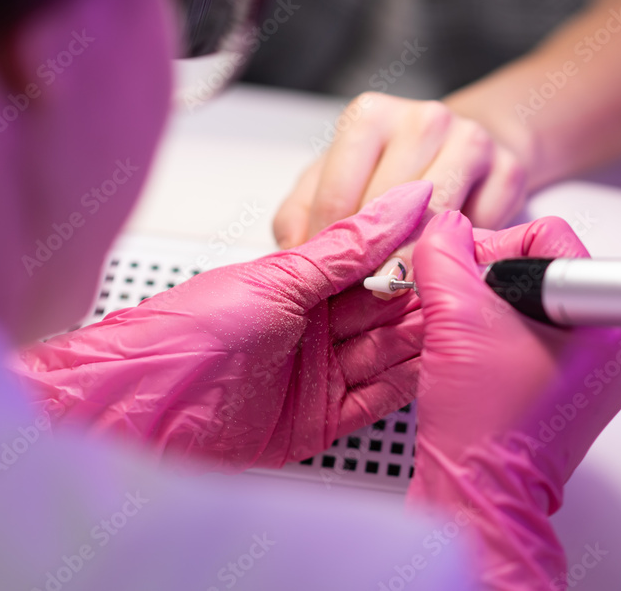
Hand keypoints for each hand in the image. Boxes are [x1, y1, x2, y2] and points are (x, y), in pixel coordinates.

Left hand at [14, 182, 432, 471]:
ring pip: (386, 356)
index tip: (460, 247)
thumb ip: (349, 245)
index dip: (416, 258)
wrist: (143, 409)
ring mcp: (315, 376)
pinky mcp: (318, 421)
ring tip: (468, 327)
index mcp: (296, 286)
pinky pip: (375, 400)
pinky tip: (436, 370)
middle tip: (476, 291)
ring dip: (423, 342)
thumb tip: (404, 200)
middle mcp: (309, 329)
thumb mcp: (278, 279)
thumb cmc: (187, 334)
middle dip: (426, 303)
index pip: (372, 268)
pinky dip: (405, 386)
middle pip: (384, 314)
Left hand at [273, 93, 529, 291]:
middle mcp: (423, 119)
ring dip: (414, 265)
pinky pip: (481, 229)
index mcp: (369, 116)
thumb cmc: (385, 169)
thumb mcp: (329, 181)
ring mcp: (472, 141)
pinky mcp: (511, 170)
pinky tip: (438, 274)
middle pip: (391, 209)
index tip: (320, 290)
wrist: (460, 146)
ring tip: (392, 296)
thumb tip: (293, 258)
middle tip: (355, 304)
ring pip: (437, 220)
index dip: (328, 251)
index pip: (339, 196)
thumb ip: (301, 215)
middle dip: (370, 262)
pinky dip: (459, 257)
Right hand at [407, 212, 620, 589]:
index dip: (496, 246)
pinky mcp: (573, 396)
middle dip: (492, 283)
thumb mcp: (453, 318)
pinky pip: (539, 344)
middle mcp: (609, 348)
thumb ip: (444, 254)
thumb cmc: (482, 425)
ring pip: (538, 310)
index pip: (550, 238)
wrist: (479, 489)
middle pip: (544, 274)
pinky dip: (503, 342)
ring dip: (494, 313)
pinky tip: (477, 361)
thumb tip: (445, 226)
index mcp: (599, 322)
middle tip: (460, 307)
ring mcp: (594, 377)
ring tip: (467, 340)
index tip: (467, 272)